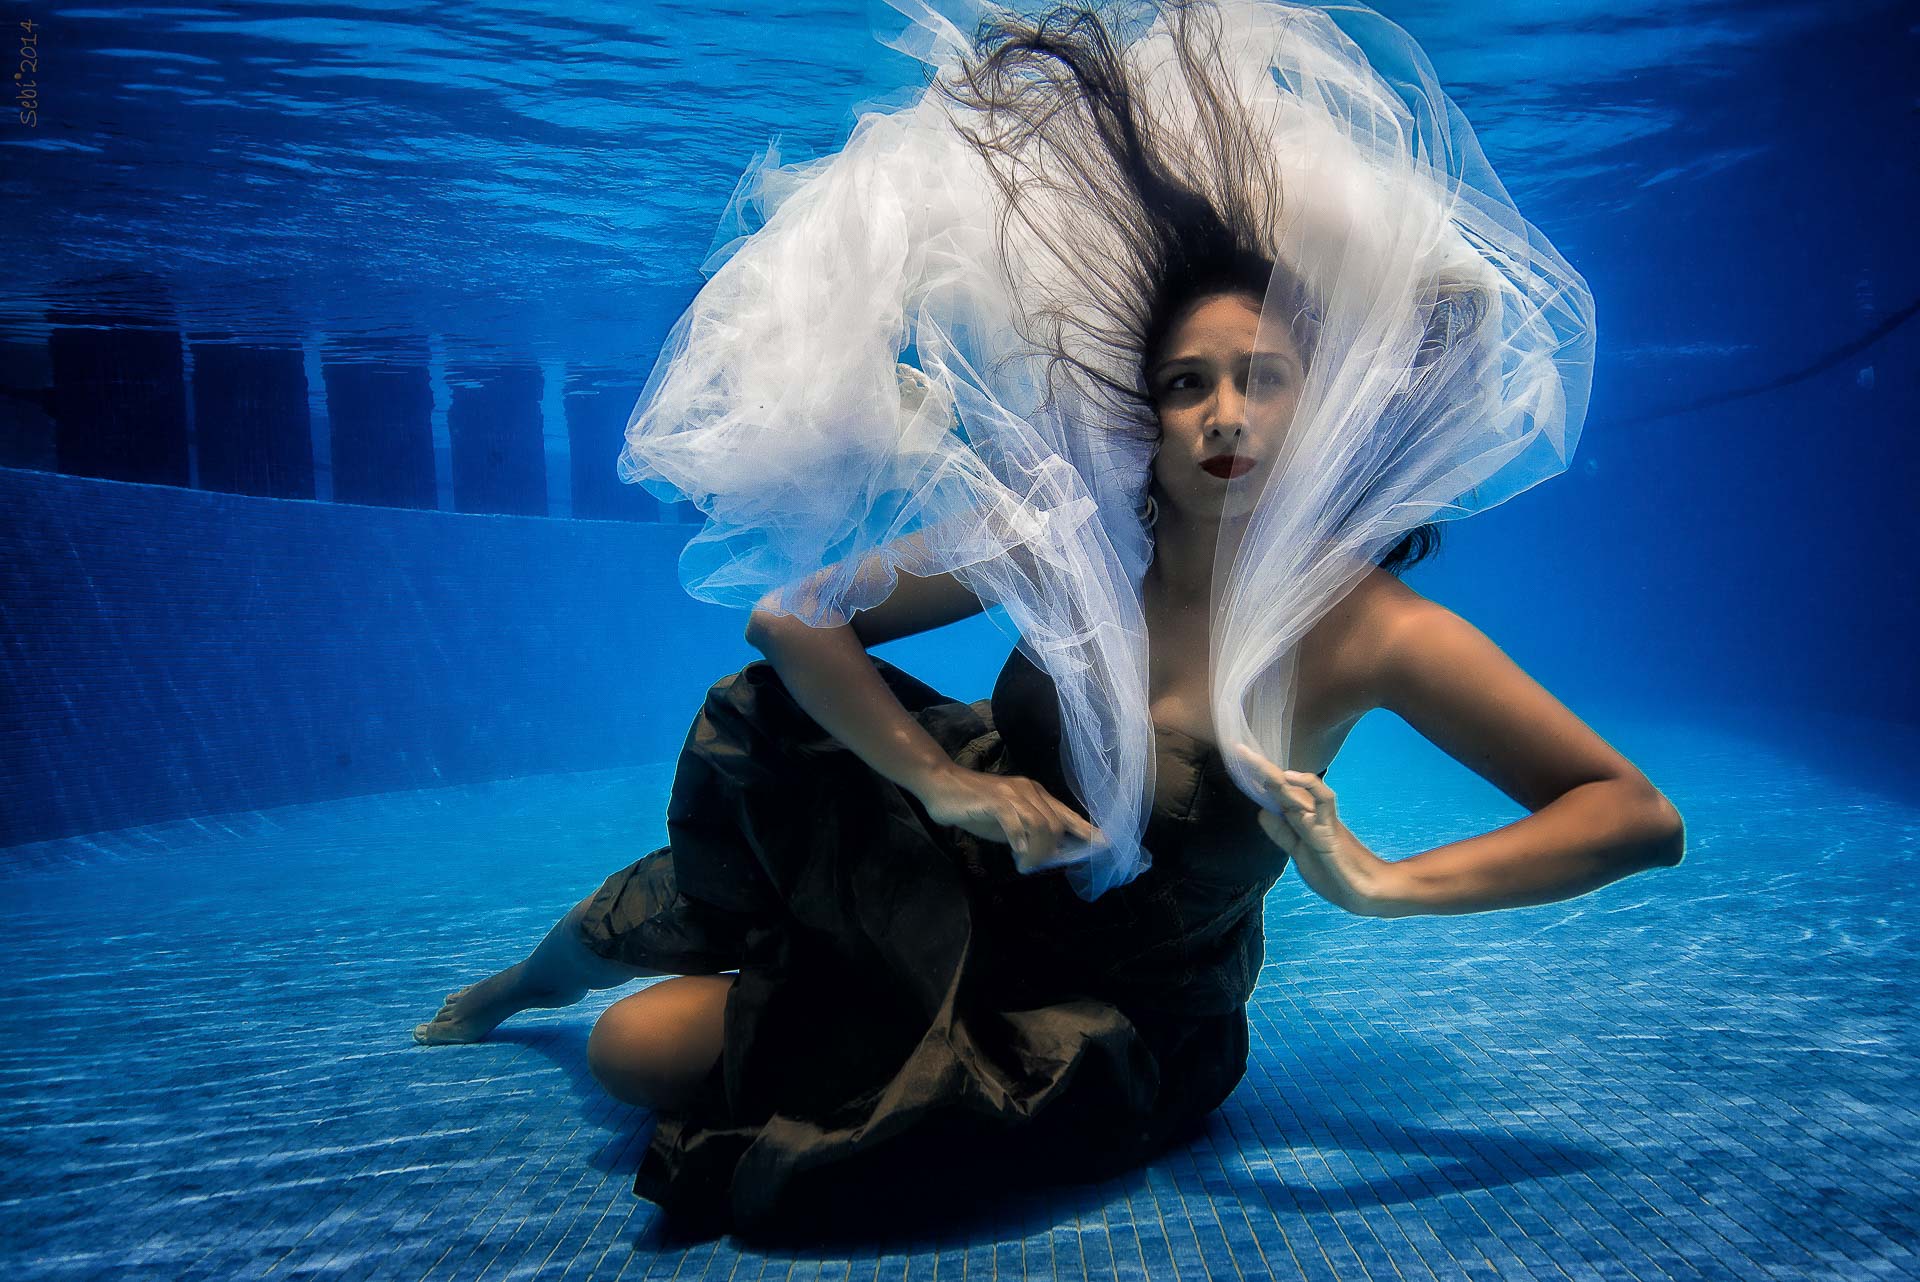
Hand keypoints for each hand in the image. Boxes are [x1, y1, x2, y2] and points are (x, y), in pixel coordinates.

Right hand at [916, 765, 1103, 873]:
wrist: (941, 785)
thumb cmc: (974, 805)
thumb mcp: (1008, 821)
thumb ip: (1028, 832)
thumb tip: (1049, 852)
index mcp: (1035, 794)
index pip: (1066, 814)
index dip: (1085, 829)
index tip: (1103, 843)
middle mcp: (1029, 791)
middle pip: (1056, 824)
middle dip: (1049, 852)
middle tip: (1032, 866)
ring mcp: (1013, 794)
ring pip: (1042, 825)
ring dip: (1036, 851)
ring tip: (1023, 863)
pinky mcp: (996, 800)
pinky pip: (1017, 823)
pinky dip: (1020, 841)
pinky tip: (1015, 852)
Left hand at [1232, 743, 1385, 916]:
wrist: (1365, 892)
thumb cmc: (1335, 873)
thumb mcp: (1299, 853)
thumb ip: (1282, 834)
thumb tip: (1262, 813)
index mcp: (1301, 820)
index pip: (1277, 795)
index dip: (1258, 781)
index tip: (1240, 765)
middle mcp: (1310, 814)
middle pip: (1282, 787)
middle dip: (1260, 770)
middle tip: (1239, 751)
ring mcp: (1321, 819)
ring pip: (1296, 790)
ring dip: (1274, 775)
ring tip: (1253, 760)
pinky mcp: (1332, 828)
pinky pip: (1324, 800)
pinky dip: (1309, 786)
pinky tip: (1290, 777)